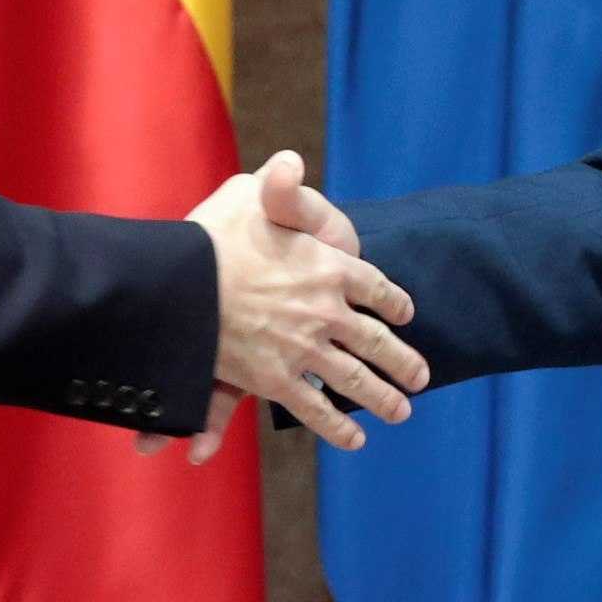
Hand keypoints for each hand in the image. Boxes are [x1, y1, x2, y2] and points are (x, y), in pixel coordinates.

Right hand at [147, 151, 422, 459]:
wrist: (181, 285)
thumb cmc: (212, 235)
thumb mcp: (249, 192)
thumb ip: (278, 182)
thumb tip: (290, 163)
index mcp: (328, 265)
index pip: (376, 287)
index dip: (393, 302)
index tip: (404, 314)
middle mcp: (326, 310)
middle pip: (377, 341)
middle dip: (402, 361)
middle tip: (421, 378)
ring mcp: (305, 348)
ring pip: (355, 379)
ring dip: (382, 397)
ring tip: (402, 410)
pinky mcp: (277, 380)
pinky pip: (315, 409)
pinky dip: (337, 426)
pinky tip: (355, 438)